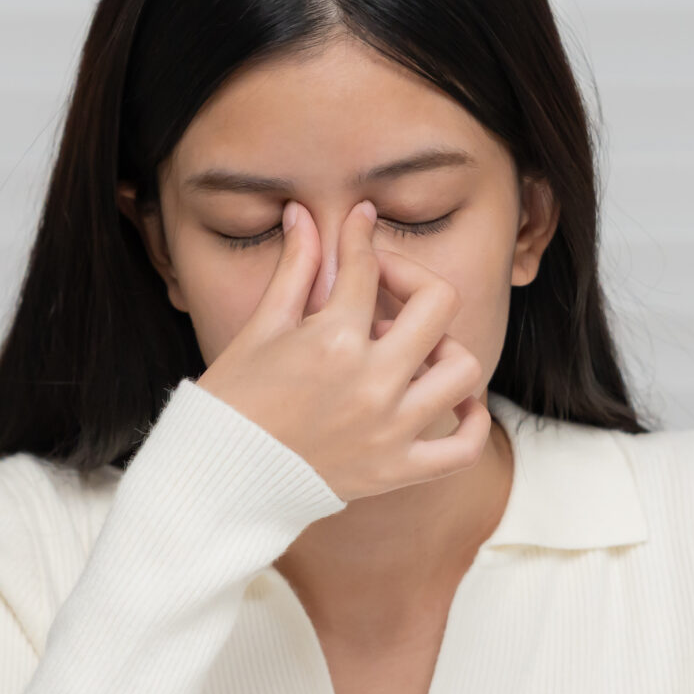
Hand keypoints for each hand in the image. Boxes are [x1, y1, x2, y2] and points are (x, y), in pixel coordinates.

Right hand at [195, 199, 491, 499]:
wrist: (219, 478)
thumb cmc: (232, 400)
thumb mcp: (260, 328)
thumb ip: (294, 270)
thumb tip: (304, 215)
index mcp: (332, 342)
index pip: (366, 267)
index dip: (360, 236)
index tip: (358, 225)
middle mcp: (371, 383)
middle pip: (437, 304)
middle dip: (412, 280)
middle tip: (385, 289)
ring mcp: (390, 430)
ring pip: (463, 369)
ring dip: (444, 349)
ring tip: (412, 350)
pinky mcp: (396, 470)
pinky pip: (465, 448)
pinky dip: (474, 422)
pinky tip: (456, 402)